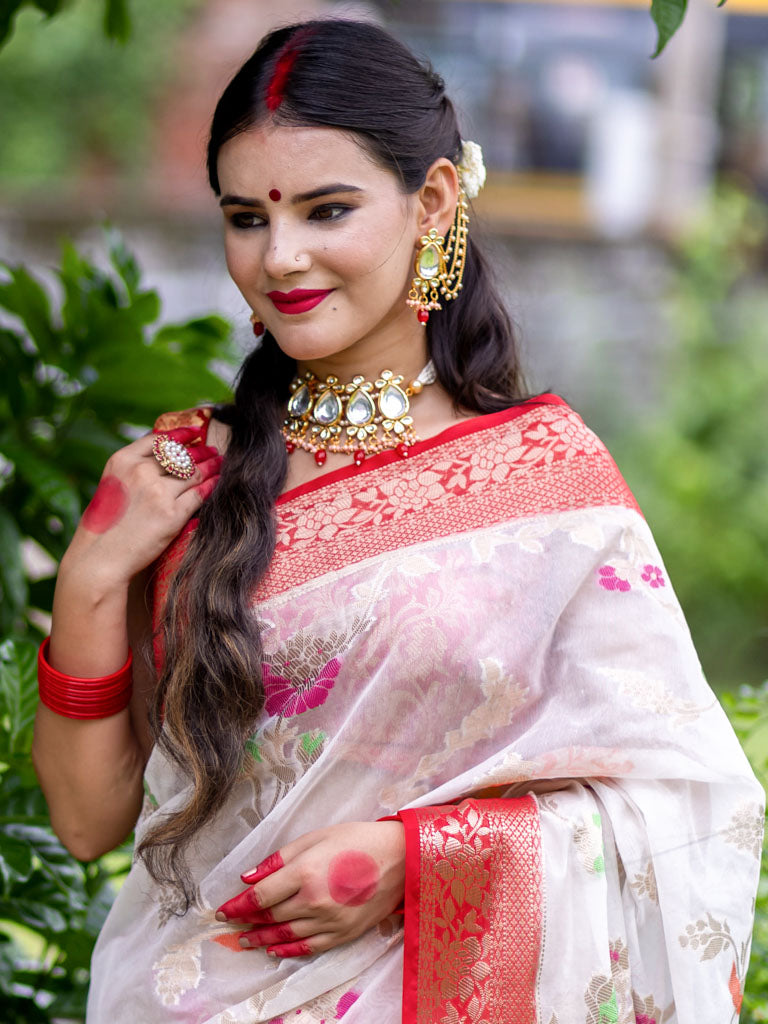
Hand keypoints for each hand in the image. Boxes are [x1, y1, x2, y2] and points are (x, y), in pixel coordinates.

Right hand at [62, 427, 221, 584]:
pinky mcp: (173, 515)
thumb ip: (132, 471)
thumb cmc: (103, 526)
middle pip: (180, 456)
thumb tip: (160, 459)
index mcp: (122, 461)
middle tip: (212, 451)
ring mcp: (158, 492)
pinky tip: (216, 482)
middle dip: (200, 452)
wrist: (100, 558)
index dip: (180, 434)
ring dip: (210, 466)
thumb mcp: (111, 486)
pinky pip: (199, 494)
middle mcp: (140, 471)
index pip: (158, 440)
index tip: (193, 432)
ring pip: (193, 473)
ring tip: (218, 463)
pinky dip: (211, 486)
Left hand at [215, 821, 404, 957]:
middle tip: (230, 924)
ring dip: (261, 939)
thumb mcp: (316, 837)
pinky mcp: (343, 934)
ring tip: (245, 941)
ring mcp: (329, 921)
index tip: (222, 910)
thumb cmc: (358, 840)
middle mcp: (314, 901)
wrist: (400, 858)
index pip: (260, 896)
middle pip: (270, 916)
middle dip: (247, 921)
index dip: (238, 905)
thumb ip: (279, 858)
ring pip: (285, 935)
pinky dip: (288, 950)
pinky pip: (309, 947)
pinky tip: (274, 949)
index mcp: (305, 873)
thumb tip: (248, 876)